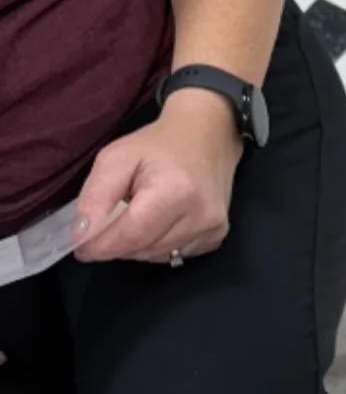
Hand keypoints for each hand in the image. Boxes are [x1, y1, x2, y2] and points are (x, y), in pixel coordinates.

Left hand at [72, 92, 242, 263]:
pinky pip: (175, 255)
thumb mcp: (116, 158)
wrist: (206, 137)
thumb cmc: (158, 145)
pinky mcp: (216, 237)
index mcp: (176, 192)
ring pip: (158, 256)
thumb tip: (81, 235)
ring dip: (137, 246)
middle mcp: (200, 216)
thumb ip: (95, 197)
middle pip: (144, 249)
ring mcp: (212, 229)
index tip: (81, 249)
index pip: (133, 235)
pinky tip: (156, 224)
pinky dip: (157, 246)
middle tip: (104, 228)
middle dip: (117, 245)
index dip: (103, 246)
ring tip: (133, 220)